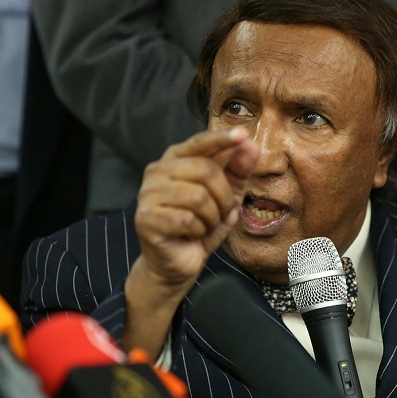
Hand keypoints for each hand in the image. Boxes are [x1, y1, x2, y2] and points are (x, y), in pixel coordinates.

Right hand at [123, 127, 258, 356]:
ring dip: (212, 217)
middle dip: (224, 197)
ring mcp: (148, 194)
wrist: (177, 263)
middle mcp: (157, 171)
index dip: (222, 139)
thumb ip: (238, 170)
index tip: (242, 134)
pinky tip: (191, 235)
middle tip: (222, 213)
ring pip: (198, 197)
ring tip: (206, 225)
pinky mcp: (146, 218)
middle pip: (206, 171)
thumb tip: (250, 144)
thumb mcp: (226, 196)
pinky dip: (199, 231)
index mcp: (175, 159)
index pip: (200, 142)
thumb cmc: (200, 225)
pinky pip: (187, 220)